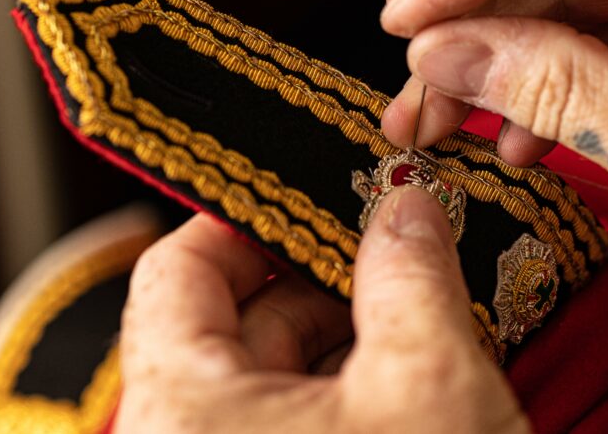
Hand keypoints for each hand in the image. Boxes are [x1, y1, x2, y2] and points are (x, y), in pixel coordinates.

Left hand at [115, 188, 529, 432]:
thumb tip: (407, 197)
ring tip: (415, 311)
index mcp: (182, 412)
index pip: (179, 271)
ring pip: (266, 382)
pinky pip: (288, 430)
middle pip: (230, 324)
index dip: (248, 221)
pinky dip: (343, 394)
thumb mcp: (428, 383)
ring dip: (342, 338)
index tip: (316, 198)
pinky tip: (406, 378)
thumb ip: (410, 272)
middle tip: (394, 247)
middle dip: (321, 280)